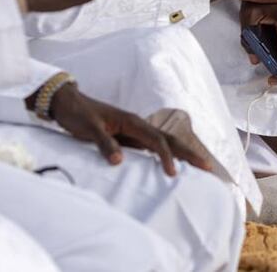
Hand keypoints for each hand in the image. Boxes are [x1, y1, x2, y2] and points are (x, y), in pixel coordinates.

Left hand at [40, 82, 210, 175]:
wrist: (67, 102)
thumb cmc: (78, 114)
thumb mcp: (88, 129)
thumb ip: (104, 144)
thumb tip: (119, 161)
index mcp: (132, 122)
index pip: (157, 141)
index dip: (167, 157)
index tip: (173, 173)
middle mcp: (138, 125)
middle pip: (170, 140)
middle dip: (190, 153)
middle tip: (208, 166)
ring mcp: (135, 131)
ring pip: (165, 142)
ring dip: (183, 153)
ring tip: (200, 164)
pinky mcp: (129, 136)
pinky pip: (153, 146)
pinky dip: (167, 154)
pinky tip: (173, 162)